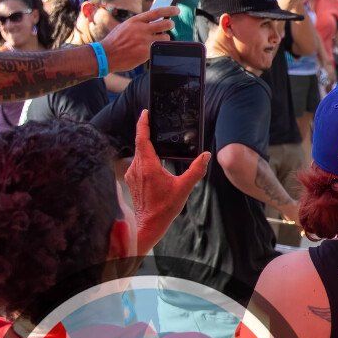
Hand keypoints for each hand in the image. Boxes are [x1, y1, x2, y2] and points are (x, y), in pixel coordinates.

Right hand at [98, 6, 177, 72]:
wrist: (106, 55)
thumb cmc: (115, 41)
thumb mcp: (125, 27)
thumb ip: (139, 24)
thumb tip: (154, 21)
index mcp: (136, 21)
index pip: (156, 12)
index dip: (169, 10)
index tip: (176, 10)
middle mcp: (141, 29)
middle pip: (165, 24)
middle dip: (170, 24)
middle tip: (170, 25)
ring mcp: (144, 41)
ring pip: (165, 38)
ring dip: (164, 39)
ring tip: (157, 41)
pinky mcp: (146, 52)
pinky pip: (159, 49)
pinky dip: (157, 49)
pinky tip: (150, 50)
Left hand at [124, 112, 210, 252]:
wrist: (148, 225)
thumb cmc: (164, 208)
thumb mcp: (184, 188)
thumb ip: (196, 170)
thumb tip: (206, 155)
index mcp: (148, 166)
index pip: (142, 139)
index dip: (143, 124)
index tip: (145, 113)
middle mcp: (137, 168)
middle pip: (140, 144)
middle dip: (146, 132)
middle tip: (153, 121)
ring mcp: (132, 174)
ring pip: (138, 153)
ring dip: (146, 145)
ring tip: (156, 139)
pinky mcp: (132, 180)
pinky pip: (137, 162)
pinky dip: (145, 156)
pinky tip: (154, 160)